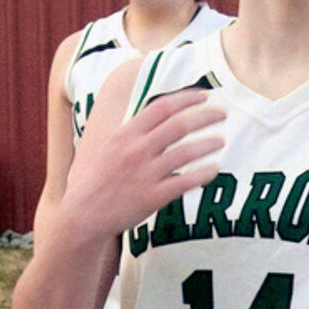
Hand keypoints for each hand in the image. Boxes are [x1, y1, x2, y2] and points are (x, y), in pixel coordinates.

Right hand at [60, 88, 223, 245]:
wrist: (85, 213)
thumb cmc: (100, 178)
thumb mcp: (112, 145)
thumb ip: (135, 130)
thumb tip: (160, 113)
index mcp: (126, 134)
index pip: (162, 107)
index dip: (186, 98)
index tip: (205, 95)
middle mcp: (137, 150)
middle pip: (179, 126)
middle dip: (204, 116)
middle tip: (222, 113)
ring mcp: (145, 174)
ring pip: (185, 153)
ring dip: (207, 144)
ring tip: (221, 140)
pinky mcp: (152, 197)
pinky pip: (184, 183)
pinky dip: (202, 175)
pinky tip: (214, 170)